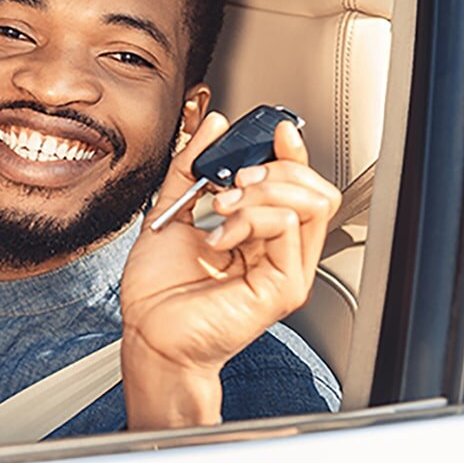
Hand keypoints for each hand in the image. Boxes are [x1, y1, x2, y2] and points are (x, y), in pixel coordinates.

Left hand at [119, 112, 339, 428]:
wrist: (149, 335)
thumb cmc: (158, 292)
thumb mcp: (171, 211)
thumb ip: (190, 167)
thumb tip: (213, 128)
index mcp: (259, 236)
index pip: (297, 187)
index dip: (291, 154)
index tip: (274, 132)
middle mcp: (278, 252)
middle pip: (314, 190)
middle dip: (275, 169)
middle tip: (236, 178)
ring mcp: (285, 270)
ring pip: (308, 203)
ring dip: (261, 191)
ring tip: (223, 206)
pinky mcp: (283, 287)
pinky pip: (287, 226)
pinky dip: (249, 218)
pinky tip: (219, 237)